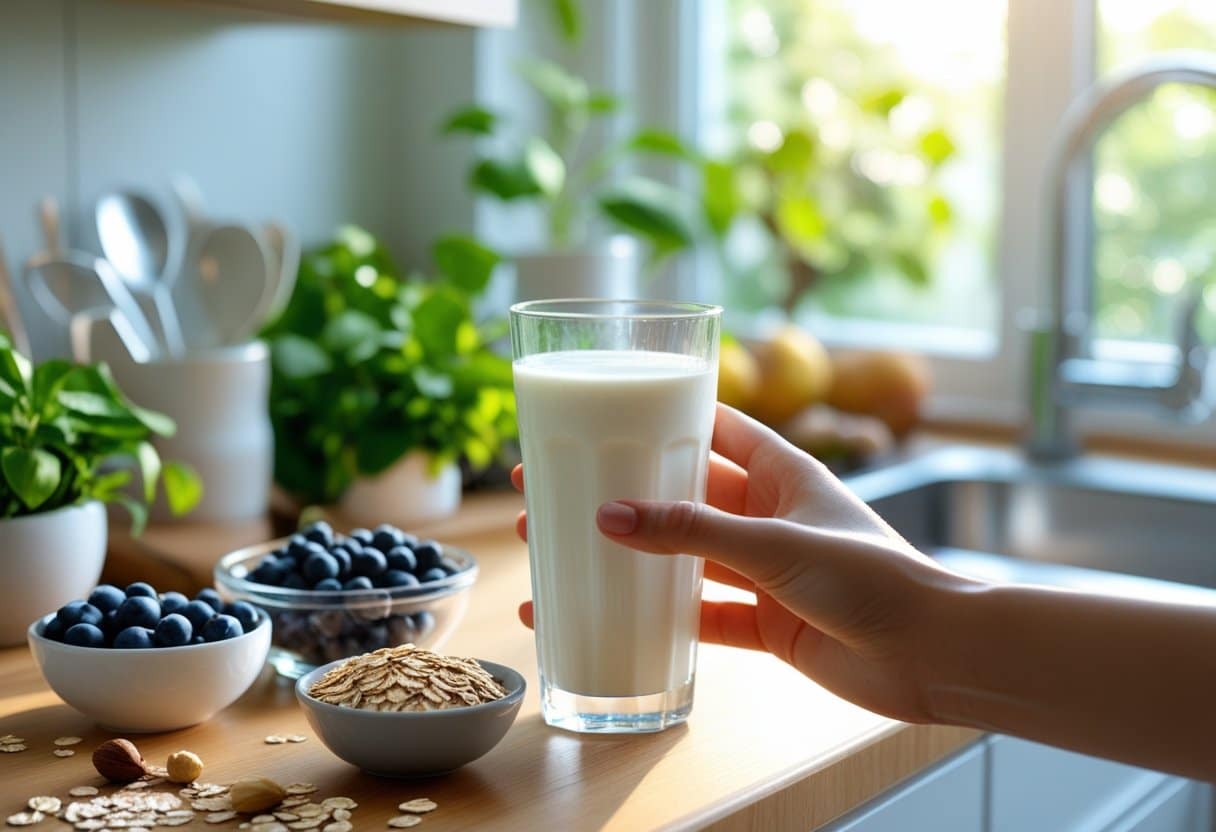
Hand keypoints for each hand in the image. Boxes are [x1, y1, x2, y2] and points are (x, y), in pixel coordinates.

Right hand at [513, 404, 971, 722]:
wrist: (932, 654)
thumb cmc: (874, 575)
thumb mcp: (775, 543)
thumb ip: (692, 531)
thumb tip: (608, 516)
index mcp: (782, 472)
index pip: (713, 427)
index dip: (660, 416)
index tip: (601, 412)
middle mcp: (768, 516)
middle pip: (679, 495)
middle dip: (620, 493)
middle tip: (550, 487)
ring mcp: (766, 570)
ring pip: (681, 557)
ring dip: (628, 557)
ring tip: (558, 552)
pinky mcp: (767, 622)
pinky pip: (700, 615)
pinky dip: (659, 620)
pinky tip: (610, 621)